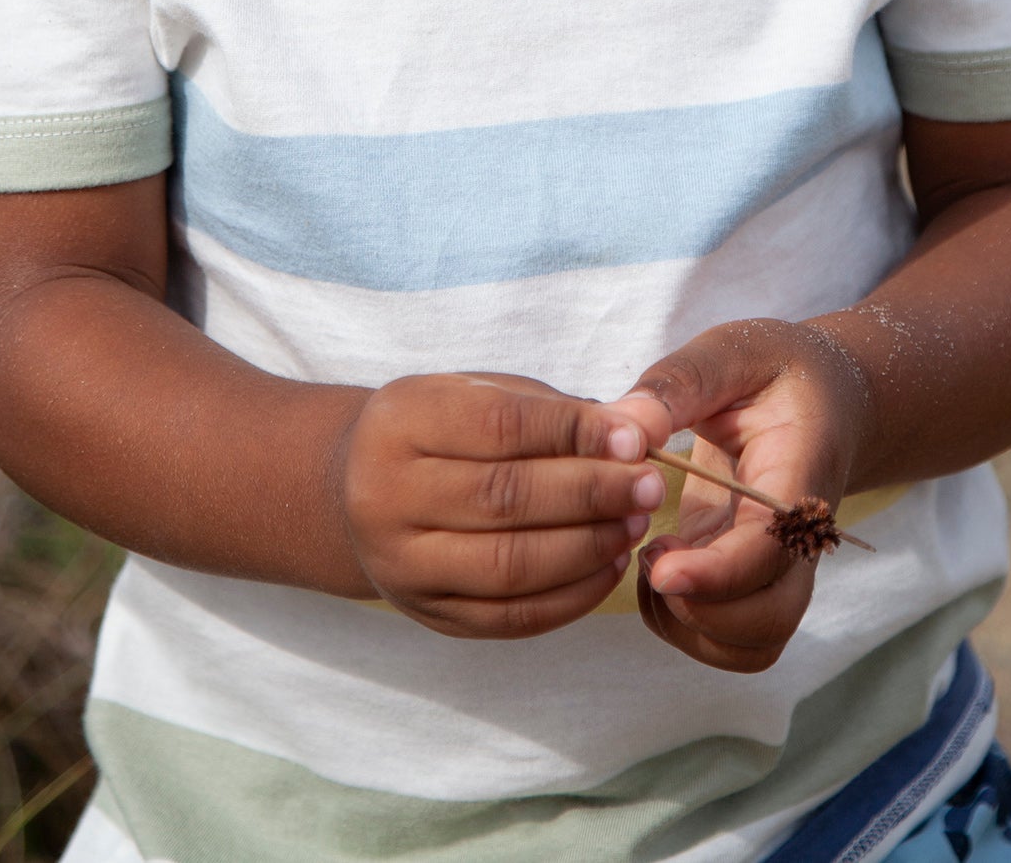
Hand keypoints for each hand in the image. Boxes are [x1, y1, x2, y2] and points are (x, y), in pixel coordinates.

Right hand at [338, 372, 665, 638]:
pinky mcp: (430, 615)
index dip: (572, 433)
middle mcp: (387, 496)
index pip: (497, 426)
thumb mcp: (483, 394)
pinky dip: (571, 596)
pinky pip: (510, 617)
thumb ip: (556, 411)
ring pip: (508, 565)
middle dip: (590, 492)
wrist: (360, 491)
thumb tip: (639, 428)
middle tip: (650, 484)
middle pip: (503, 498)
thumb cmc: (445, 430)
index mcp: (401, 422)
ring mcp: (403, 565)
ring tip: (635, 523)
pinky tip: (609, 565)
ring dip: (587, 546)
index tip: (635, 438)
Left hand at [609, 320, 868, 671]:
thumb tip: (627, 428)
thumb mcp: (730, 351)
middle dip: (700, 612)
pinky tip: (658, 565)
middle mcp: (797, 540)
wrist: (828, 397)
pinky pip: (729, 638)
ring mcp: (776, 568)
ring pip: (751, 645)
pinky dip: (684, 626)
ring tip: (651, 558)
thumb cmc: (777, 369)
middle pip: (770, 621)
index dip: (715, 574)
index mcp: (799, 477)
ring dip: (688, 626)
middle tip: (651, 554)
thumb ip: (680, 383)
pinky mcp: (749, 579)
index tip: (658, 566)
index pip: (769, 551)